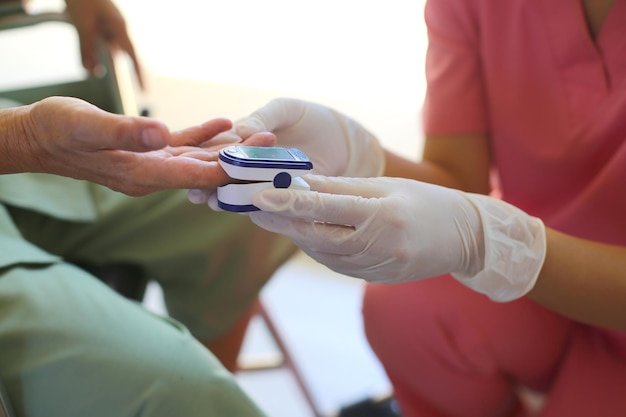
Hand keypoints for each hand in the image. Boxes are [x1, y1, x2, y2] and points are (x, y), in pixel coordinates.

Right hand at [3, 96, 272, 195]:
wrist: (39, 137)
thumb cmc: (57, 131)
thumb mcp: (87, 127)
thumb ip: (124, 133)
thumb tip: (159, 136)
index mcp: (142, 174)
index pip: (196, 177)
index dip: (228, 171)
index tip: (258, 165)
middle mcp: (152, 175)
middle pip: (204, 171)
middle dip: (238, 162)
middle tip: (273, 148)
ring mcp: (150, 165)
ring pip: (198, 160)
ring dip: (227, 150)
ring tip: (260, 137)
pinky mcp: (147, 152)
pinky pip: (182, 146)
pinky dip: (203, 136)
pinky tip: (224, 123)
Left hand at [64, 0, 143, 86]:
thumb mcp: (82, 25)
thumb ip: (86, 49)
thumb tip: (90, 71)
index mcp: (119, 26)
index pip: (132, 54)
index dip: (139, 73)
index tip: (144, 90)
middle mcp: (117, 27)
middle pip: (115, 53)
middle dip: (105, 63)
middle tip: (95, 71)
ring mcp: (109, 24)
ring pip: (104, 48)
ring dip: (94, 56)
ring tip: (87, 64)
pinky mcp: (100, 23)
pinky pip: (97, 42)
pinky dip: (90, 49)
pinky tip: (84, 52)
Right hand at [188, 97, 385, 204]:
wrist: (345, 140)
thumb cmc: (312, 118)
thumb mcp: (286, 110)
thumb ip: (263, 118)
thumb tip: (239, 129)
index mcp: (244, 138)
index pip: (218, 148)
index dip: (202, 156)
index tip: (188, 163)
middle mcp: (251, 162)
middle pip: (223, 174)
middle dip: (207, 183)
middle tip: (194, 192)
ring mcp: (266, 181)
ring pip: (239, 190)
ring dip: (224, 197)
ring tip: (212, 202)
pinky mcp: (283, 195)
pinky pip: (265, 201)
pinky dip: (253, 205)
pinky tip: (241, 209)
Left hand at [249, 175, 545, 300]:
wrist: (465, 237)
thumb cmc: (425, 202)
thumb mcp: (386, 186)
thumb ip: (341, 187)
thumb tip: (299, 182)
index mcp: (383, 214)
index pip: (326, 207)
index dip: (289, 203)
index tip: (257, 196)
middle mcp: (379, 243)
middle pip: (316, 235)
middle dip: (280, 222)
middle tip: (251, 207)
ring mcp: (377, 266)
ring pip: (322, 252)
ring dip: (294, 234)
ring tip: (269, 217)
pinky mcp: (375, 277)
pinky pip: (336, 263)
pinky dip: (316, 247)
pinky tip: (304, 233)